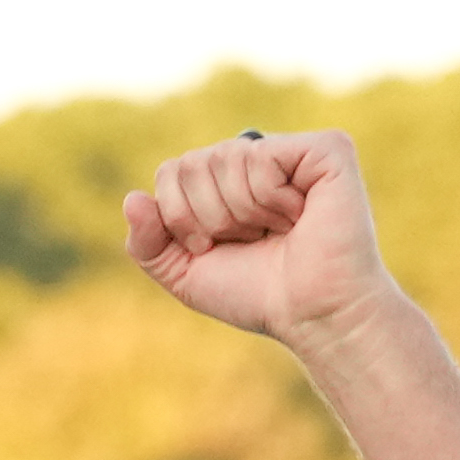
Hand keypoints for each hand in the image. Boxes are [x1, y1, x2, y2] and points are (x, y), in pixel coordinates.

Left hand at [128, 127, 388, 345]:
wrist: (310, 310)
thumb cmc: (255, 292)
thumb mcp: (183, 272)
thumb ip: (147, 241)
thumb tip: (132, 198)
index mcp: (226, 182)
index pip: (171, 171)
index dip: (178, 215)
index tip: (210, 246)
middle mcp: (258, 159)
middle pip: (192, 162)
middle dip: (208, 214)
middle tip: (249, 238)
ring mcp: (294, 151)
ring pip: (225, 156)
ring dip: (241, 211)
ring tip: (277, 229)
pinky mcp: (327, 149)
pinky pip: (261, 156)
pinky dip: (268, 197)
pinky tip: (298, 213)